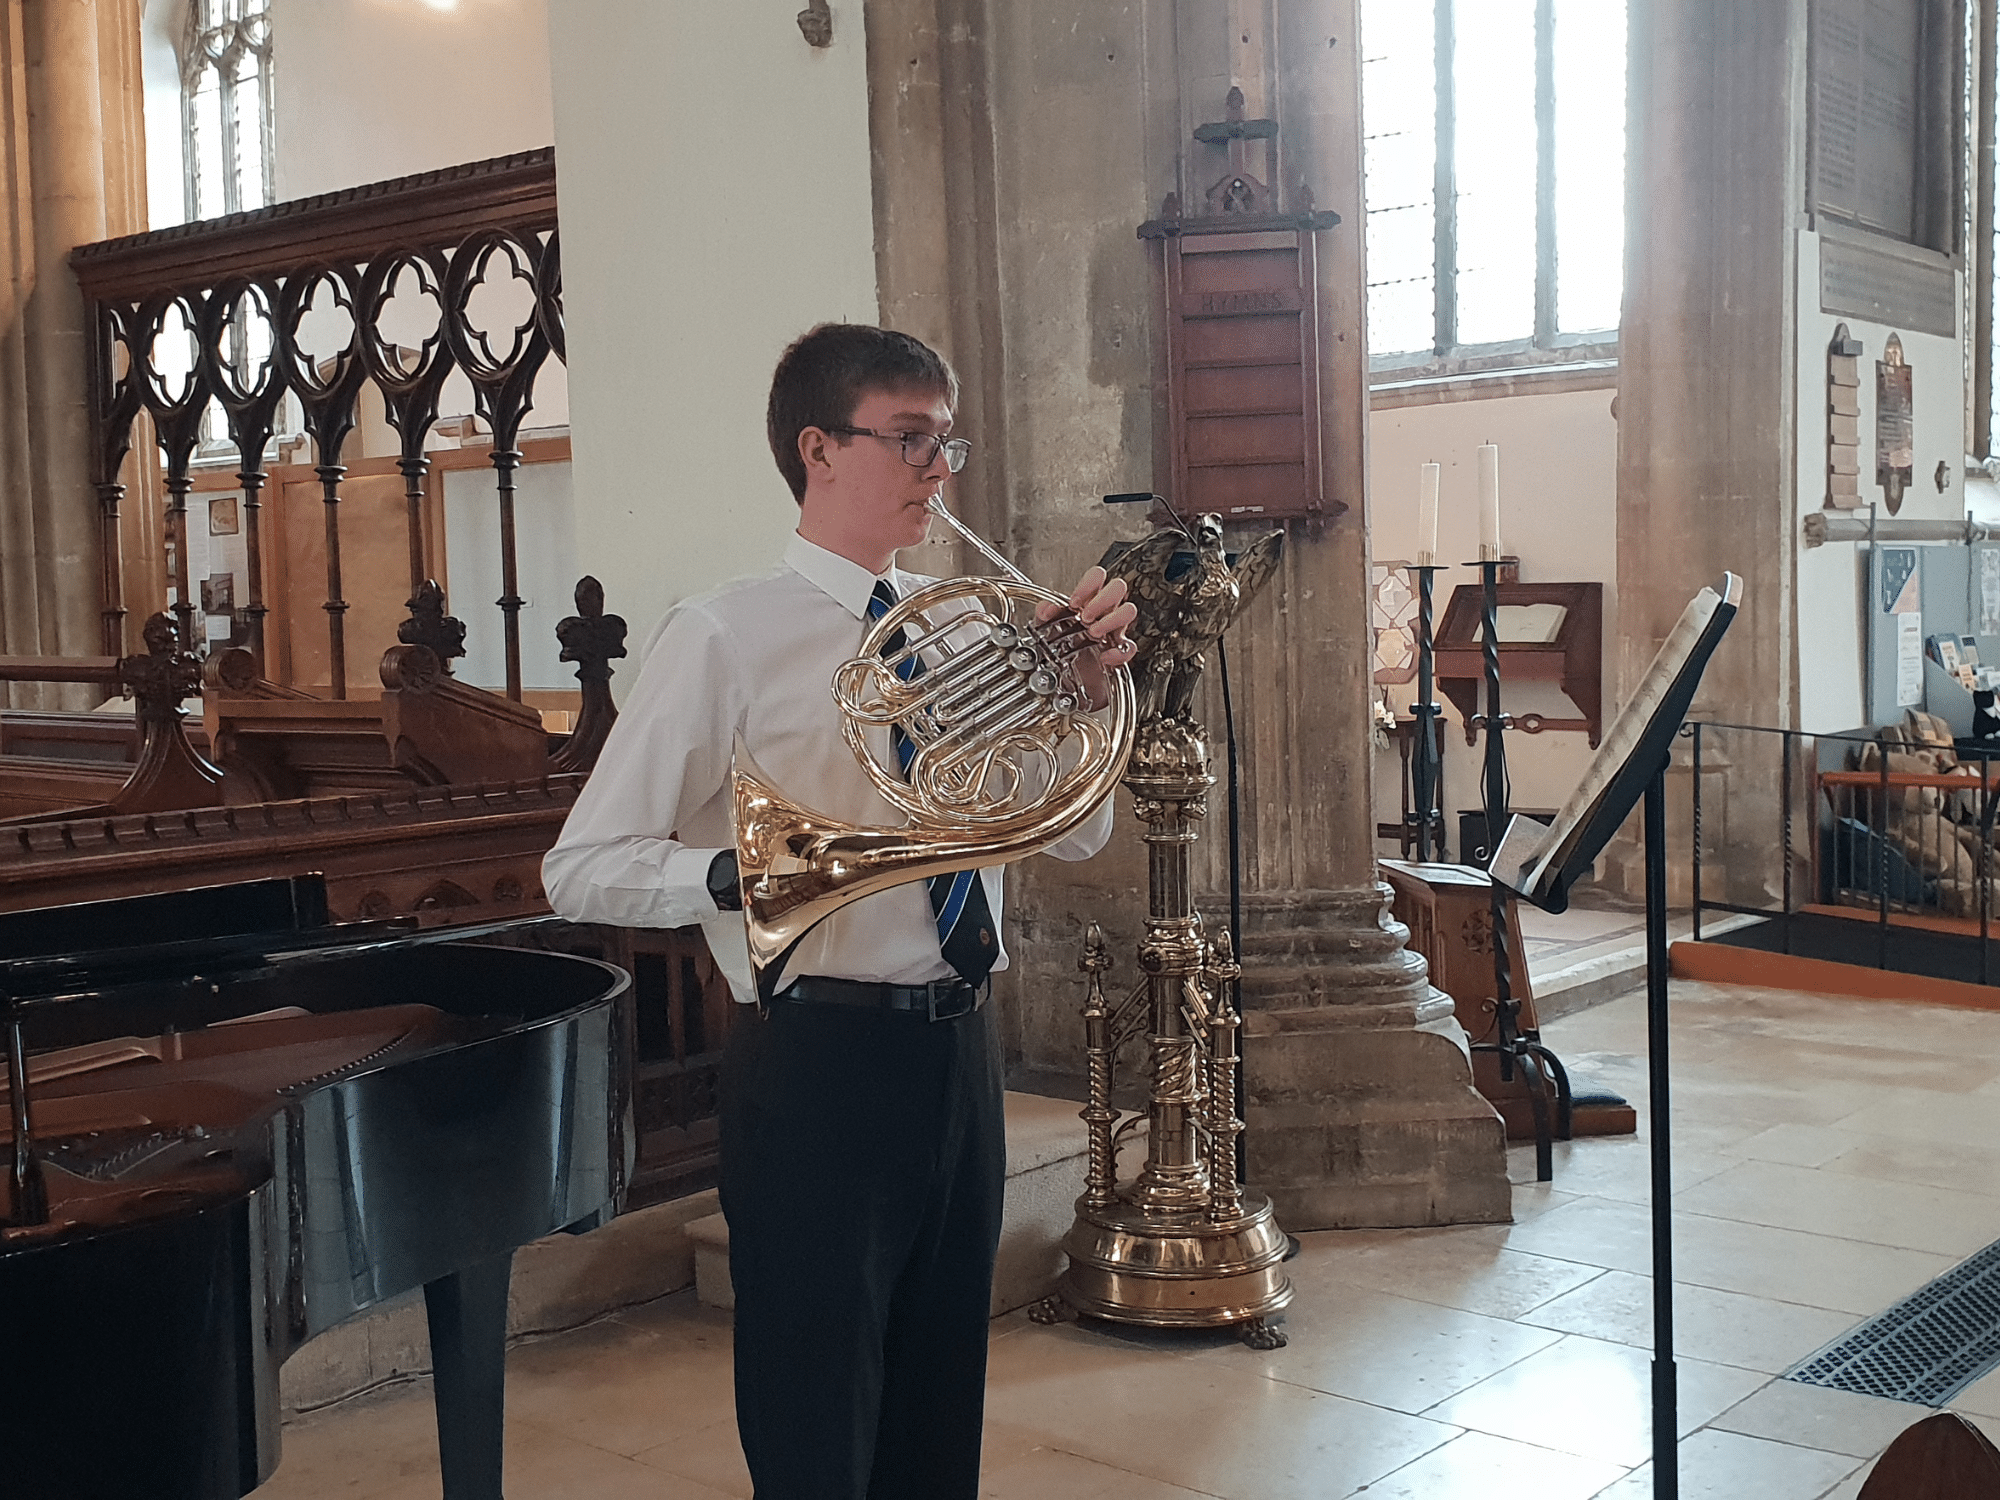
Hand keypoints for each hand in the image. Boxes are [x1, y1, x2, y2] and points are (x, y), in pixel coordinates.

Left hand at [1038, 566, 1137, 710]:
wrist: (1064, 680)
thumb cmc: (1058, 648)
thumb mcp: (1043, 628)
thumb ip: (1043, 614)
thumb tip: (1046, 607)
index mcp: (1086, 599)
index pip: (1097, 576)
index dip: (1088, 584)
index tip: (1074, 601)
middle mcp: (1102, 611)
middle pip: (1118, 587)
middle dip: (1102, 601)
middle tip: (1086, 617)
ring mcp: (1112, 630)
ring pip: (1129, 610)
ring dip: (1112, 620)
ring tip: (1094, 633)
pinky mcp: (1119, 652)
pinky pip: (1129, 647)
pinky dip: (1118, 652)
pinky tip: (1104, 657)